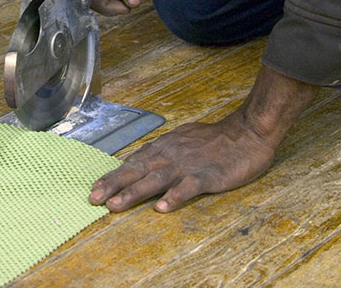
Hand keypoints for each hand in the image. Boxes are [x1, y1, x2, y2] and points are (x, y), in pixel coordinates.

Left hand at [89, 66, 317, 212]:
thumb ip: (159, 152)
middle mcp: (169, 156)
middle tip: (94, 199)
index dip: (112, 177)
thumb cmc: (212, 139)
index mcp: (162, 149)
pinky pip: (188, 187)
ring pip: (155, 179)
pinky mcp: (207, 175)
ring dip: (134, 192)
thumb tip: (138, 161)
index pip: (131, 164)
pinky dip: (175, 196)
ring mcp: (187, 166)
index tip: (94, 189)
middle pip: (136, 171)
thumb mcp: (180, 140)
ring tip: (116, 205)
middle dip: (113, 185)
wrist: (246, 132)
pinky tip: (162, 207)